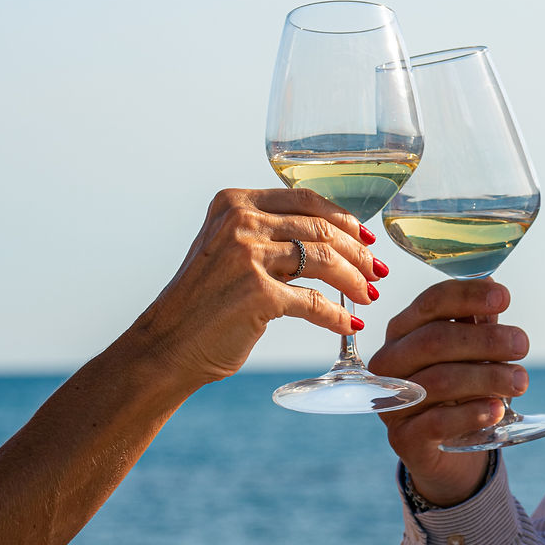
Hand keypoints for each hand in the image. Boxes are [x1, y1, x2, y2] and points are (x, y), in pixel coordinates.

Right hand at [135, 187, 384, 389]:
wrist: (168, 344)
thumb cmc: (202, 304)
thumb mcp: (225, 251)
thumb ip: (264, 235)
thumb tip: (328, 240)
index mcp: (234, 203)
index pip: (305, 200)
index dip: (344, 219)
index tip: (367, 238)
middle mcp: (240, 222)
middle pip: (320, 229)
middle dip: (358, 252)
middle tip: (377, 272)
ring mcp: (248, 256)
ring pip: (323, 260)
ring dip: (355, 280)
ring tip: (370, 296)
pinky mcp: (257, 294)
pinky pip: (315, 302)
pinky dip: (337, 316)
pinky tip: (350, 324)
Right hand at [368, 279, 529, 506]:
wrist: (446, 451)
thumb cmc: (459, 392)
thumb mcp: (470, 355)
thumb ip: (478, 325)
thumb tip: (494, 286)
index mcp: (403, 331)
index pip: (430, 303)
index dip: (467, 295)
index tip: (504, 297)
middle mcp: (389, 363)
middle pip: (434, 340)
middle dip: (485, 340)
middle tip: (522, 345)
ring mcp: (392, 401)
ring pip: (439, 380)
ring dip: (487, 377)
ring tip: (520, 381)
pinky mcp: (404, 438)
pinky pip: (437, 421)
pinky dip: (472, 413)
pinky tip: (497, 409)